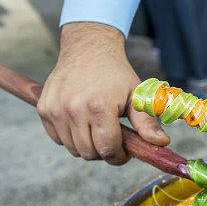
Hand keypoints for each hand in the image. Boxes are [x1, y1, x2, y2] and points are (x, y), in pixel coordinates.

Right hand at [37, 22, 169, 163]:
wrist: (88, 48)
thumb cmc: (116, 74)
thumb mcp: (137, 95)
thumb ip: (147, 122)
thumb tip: (162, 143)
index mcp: (99, 107)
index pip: (108, 150)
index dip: (120, 156)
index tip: (125, 151)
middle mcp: (74, 109)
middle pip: (90, 153)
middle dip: (105, 152)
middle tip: (113, 138)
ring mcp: (56, 109)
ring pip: (73, 149)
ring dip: (88, 146)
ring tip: (98, 129)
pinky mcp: (44, 109)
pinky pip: (57, 139)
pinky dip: (70, 138)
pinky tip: (82, 123)